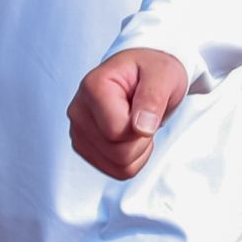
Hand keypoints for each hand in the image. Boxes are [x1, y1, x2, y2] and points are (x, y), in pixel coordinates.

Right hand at [68, 48, 187, 178]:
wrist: (145, 73)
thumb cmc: (152, 70)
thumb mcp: (163, 73)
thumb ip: (153, 97)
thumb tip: (142, 128)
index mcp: (93, 87)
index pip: (117, 131)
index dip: (143, 125)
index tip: (148, 103)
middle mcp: (78, 111)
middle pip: (117, 152)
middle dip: (143, 138)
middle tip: (146, 114)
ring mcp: (78, 132)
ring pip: (117, 165)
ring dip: (139, 149)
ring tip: (139, 122)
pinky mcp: (85, 147)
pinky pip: (116, 171)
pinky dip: (134, 158)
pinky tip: (133, 135)